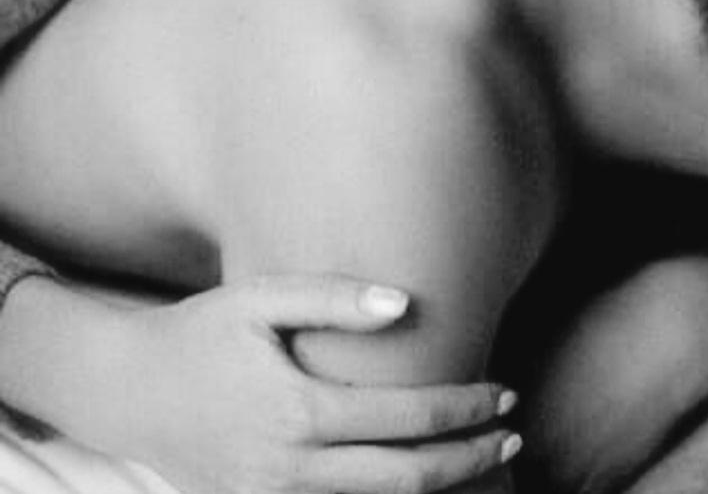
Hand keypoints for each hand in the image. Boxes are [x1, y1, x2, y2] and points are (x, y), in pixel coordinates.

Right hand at [50, 274, 518, 493]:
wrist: (127, 390)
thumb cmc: (201, 332)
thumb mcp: (261, 298)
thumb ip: (334, 299)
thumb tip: (405, 303)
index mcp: (298, 412)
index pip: (408, 419)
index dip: (465, 409)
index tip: (505, 393)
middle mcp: (289, 471)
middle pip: (406, 481)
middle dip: (469, 460)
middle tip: (515, 435)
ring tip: (486, 465)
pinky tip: (422, 486)